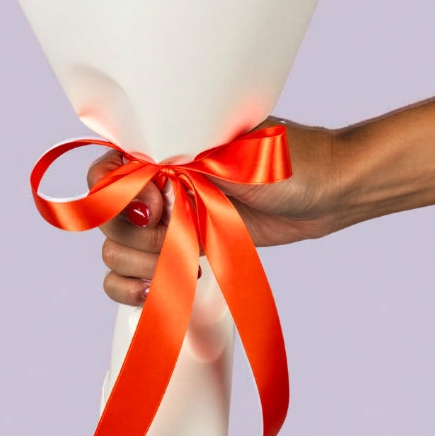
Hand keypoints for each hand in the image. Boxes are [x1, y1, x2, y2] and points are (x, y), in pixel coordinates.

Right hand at [88, 119, 340, 306]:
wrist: (329, 190)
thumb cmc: (289, 158)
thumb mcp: (235, 152)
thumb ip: (187, 162)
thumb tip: (145, 177)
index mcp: (163, 145)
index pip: (105, 170)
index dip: (117, 196)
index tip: (159, 206)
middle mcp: (159, 179)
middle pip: (106, 218)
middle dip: (134, 238)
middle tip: (179, 236)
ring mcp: (172, 217)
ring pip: (117, 250)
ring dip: (137, 267)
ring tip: (181, 267)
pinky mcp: (188, 248)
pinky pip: (137, 275)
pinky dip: (135, 289)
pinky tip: (161, 291)